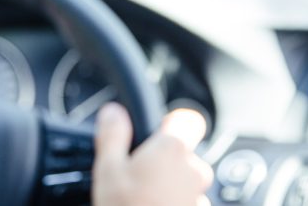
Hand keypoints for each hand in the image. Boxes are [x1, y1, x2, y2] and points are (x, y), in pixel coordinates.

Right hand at [92, 103, 213, 205]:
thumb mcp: (107, 170)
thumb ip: (112, 135)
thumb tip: (112, 112)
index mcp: (171, 150)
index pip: (189, 119)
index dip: (174, 123)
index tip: (160, 130)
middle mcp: (194, 170)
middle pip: (185, 155)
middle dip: (165, 163)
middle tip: (139, 176)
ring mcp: (200, 197)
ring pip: (187, 183)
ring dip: (171, 187)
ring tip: (145, 200)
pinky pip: (189, 204)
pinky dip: (176, 205)